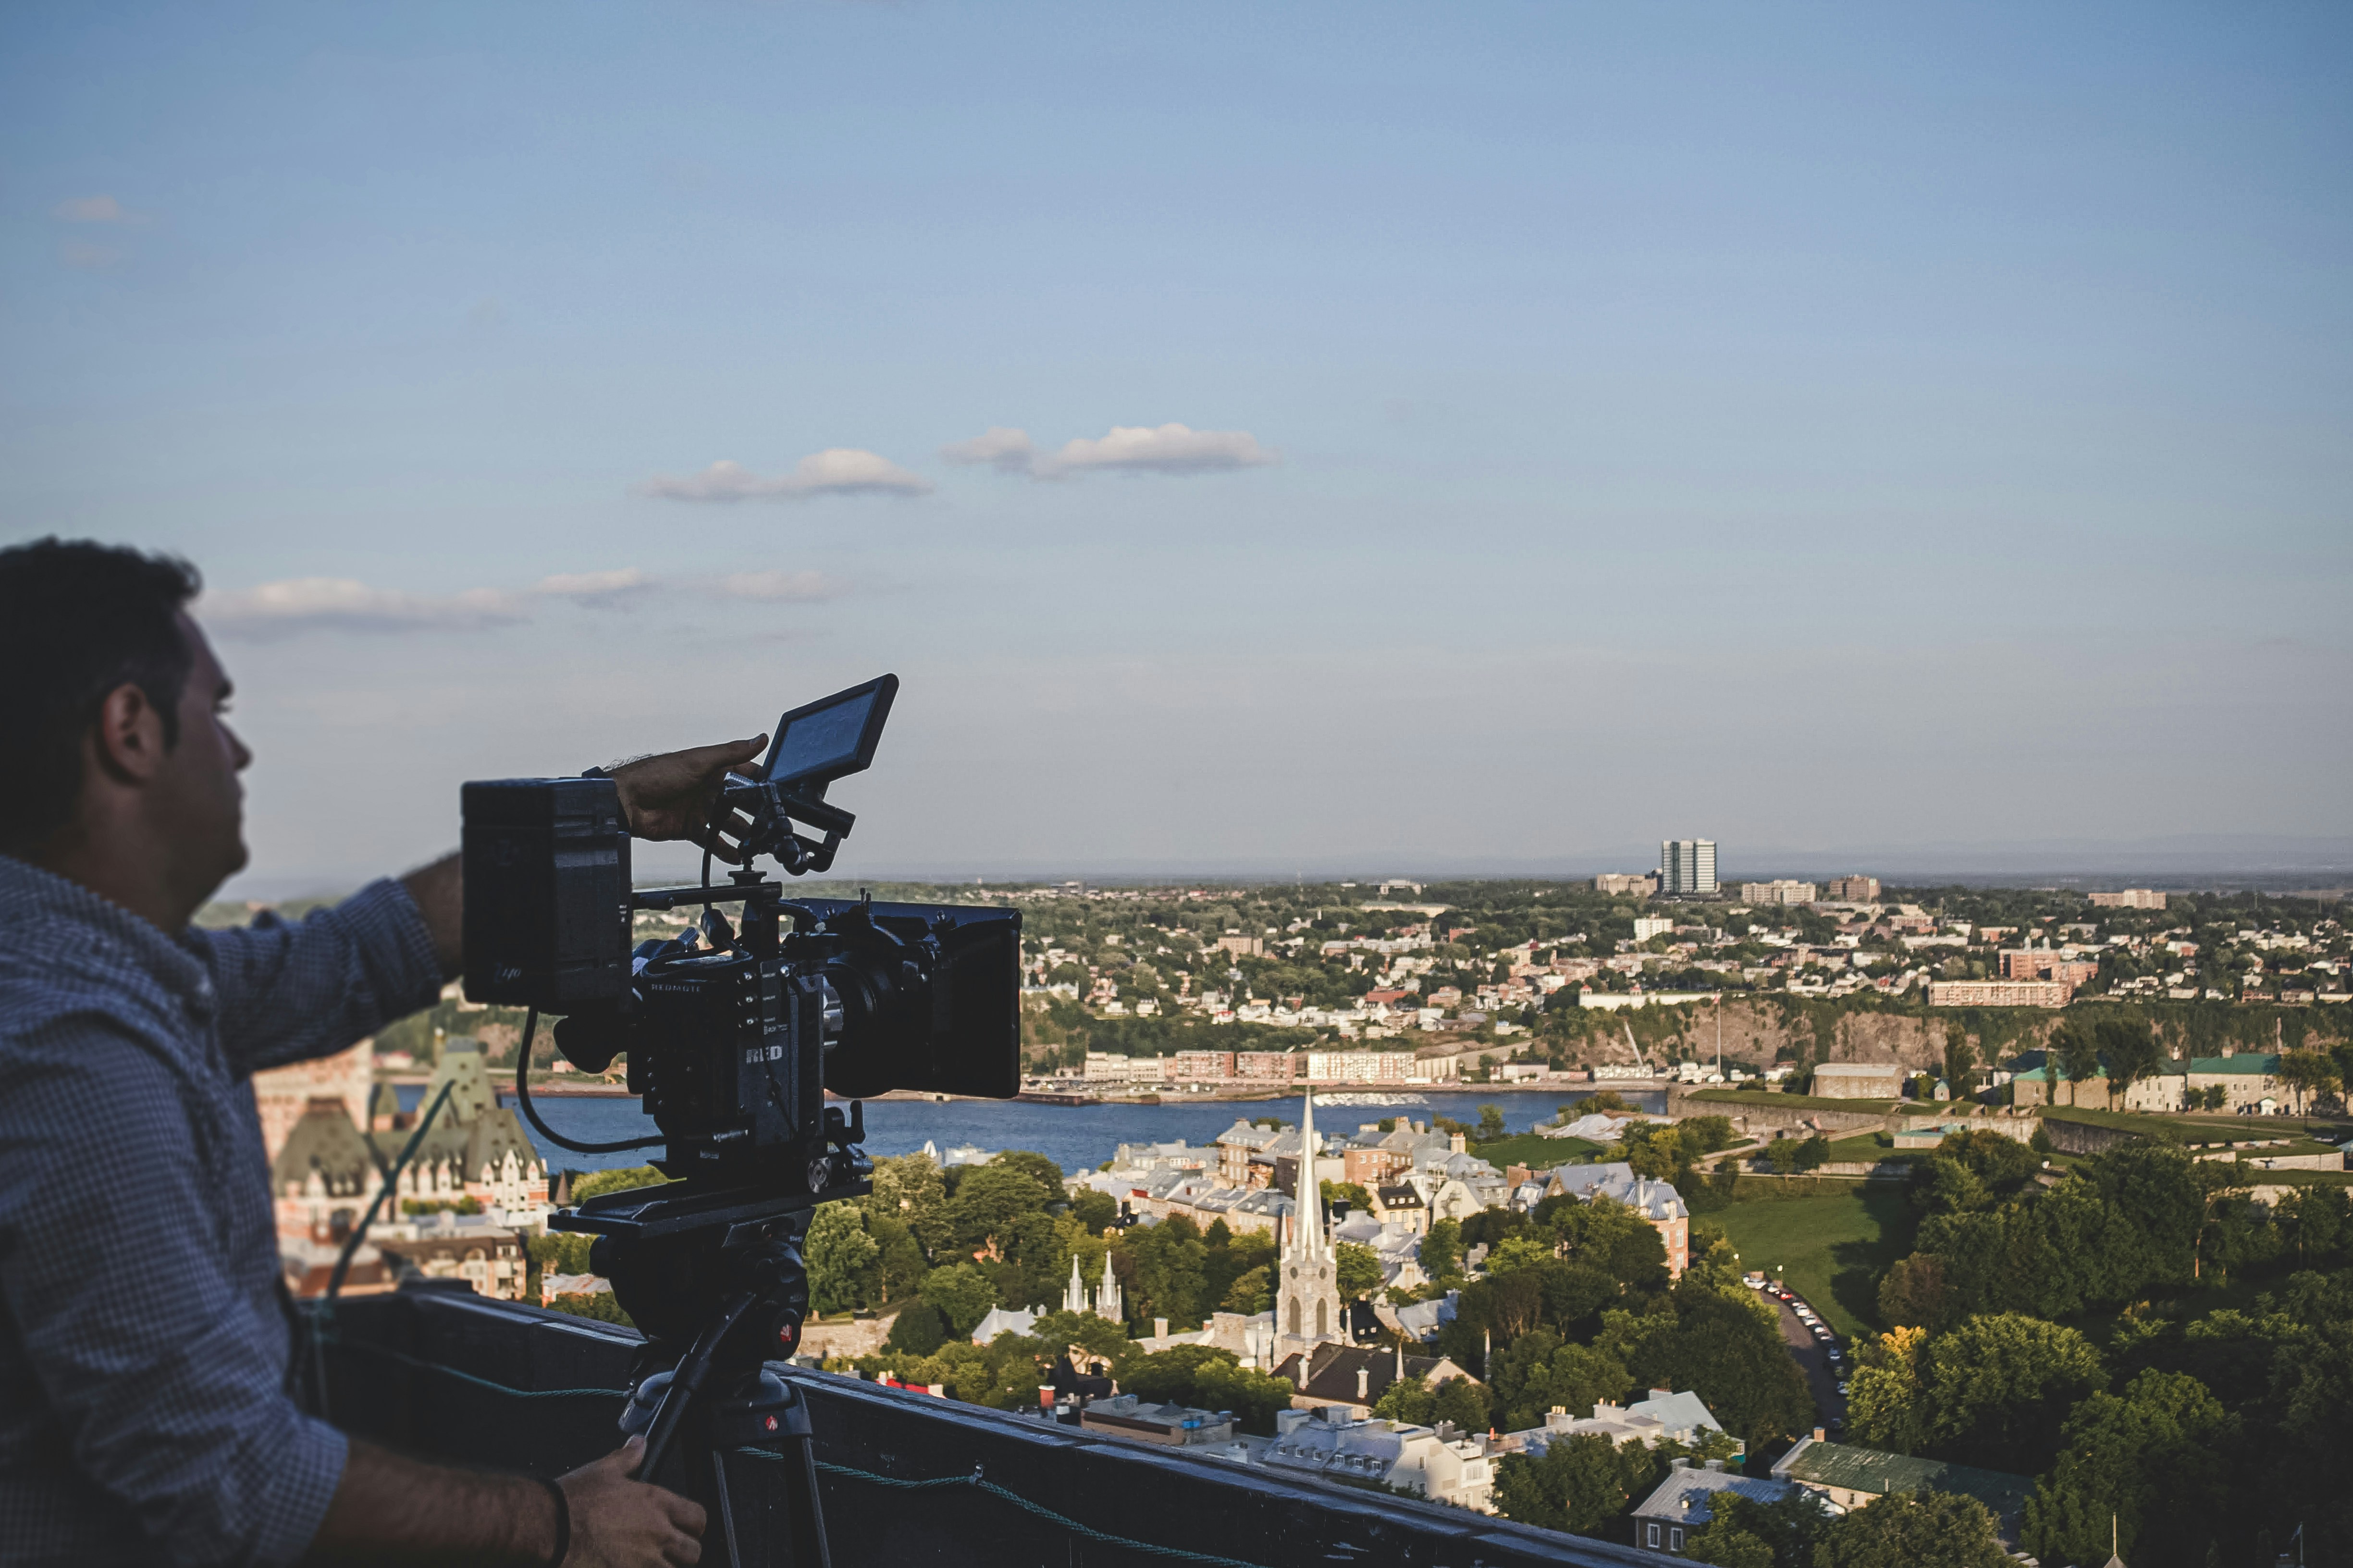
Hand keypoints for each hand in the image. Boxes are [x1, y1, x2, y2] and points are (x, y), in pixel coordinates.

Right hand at [559, 1436, 706, 1566]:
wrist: (550, 1527)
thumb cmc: (575, 1500)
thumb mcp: (604, 1470)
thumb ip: (627, 1458)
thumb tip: (639, 1444)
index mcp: (657, 1504)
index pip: (697, 1518)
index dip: (693, 1524)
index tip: (686, 1526)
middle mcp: (657, 1534)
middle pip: (692, 1552)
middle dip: (683, 1552)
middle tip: (668, 1550)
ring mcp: (644, 1562)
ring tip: (648, 1562)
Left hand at [610, 737, 766, 861]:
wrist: (626, 802)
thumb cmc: (656, 775)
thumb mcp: (699, 760)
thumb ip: (731, 752)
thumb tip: (759, 738)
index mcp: (712, 769)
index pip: (745, 774)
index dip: (761, 783)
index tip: (778, 795)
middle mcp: (707, 788)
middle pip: (739, 802)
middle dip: (756, 813)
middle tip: (771, 825)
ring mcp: (699, 809)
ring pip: (728, 823)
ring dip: (743, 833)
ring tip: (757, 844)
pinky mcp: (689, 828)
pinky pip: (711, 840)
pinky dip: (723, 848)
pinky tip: (736, 855)